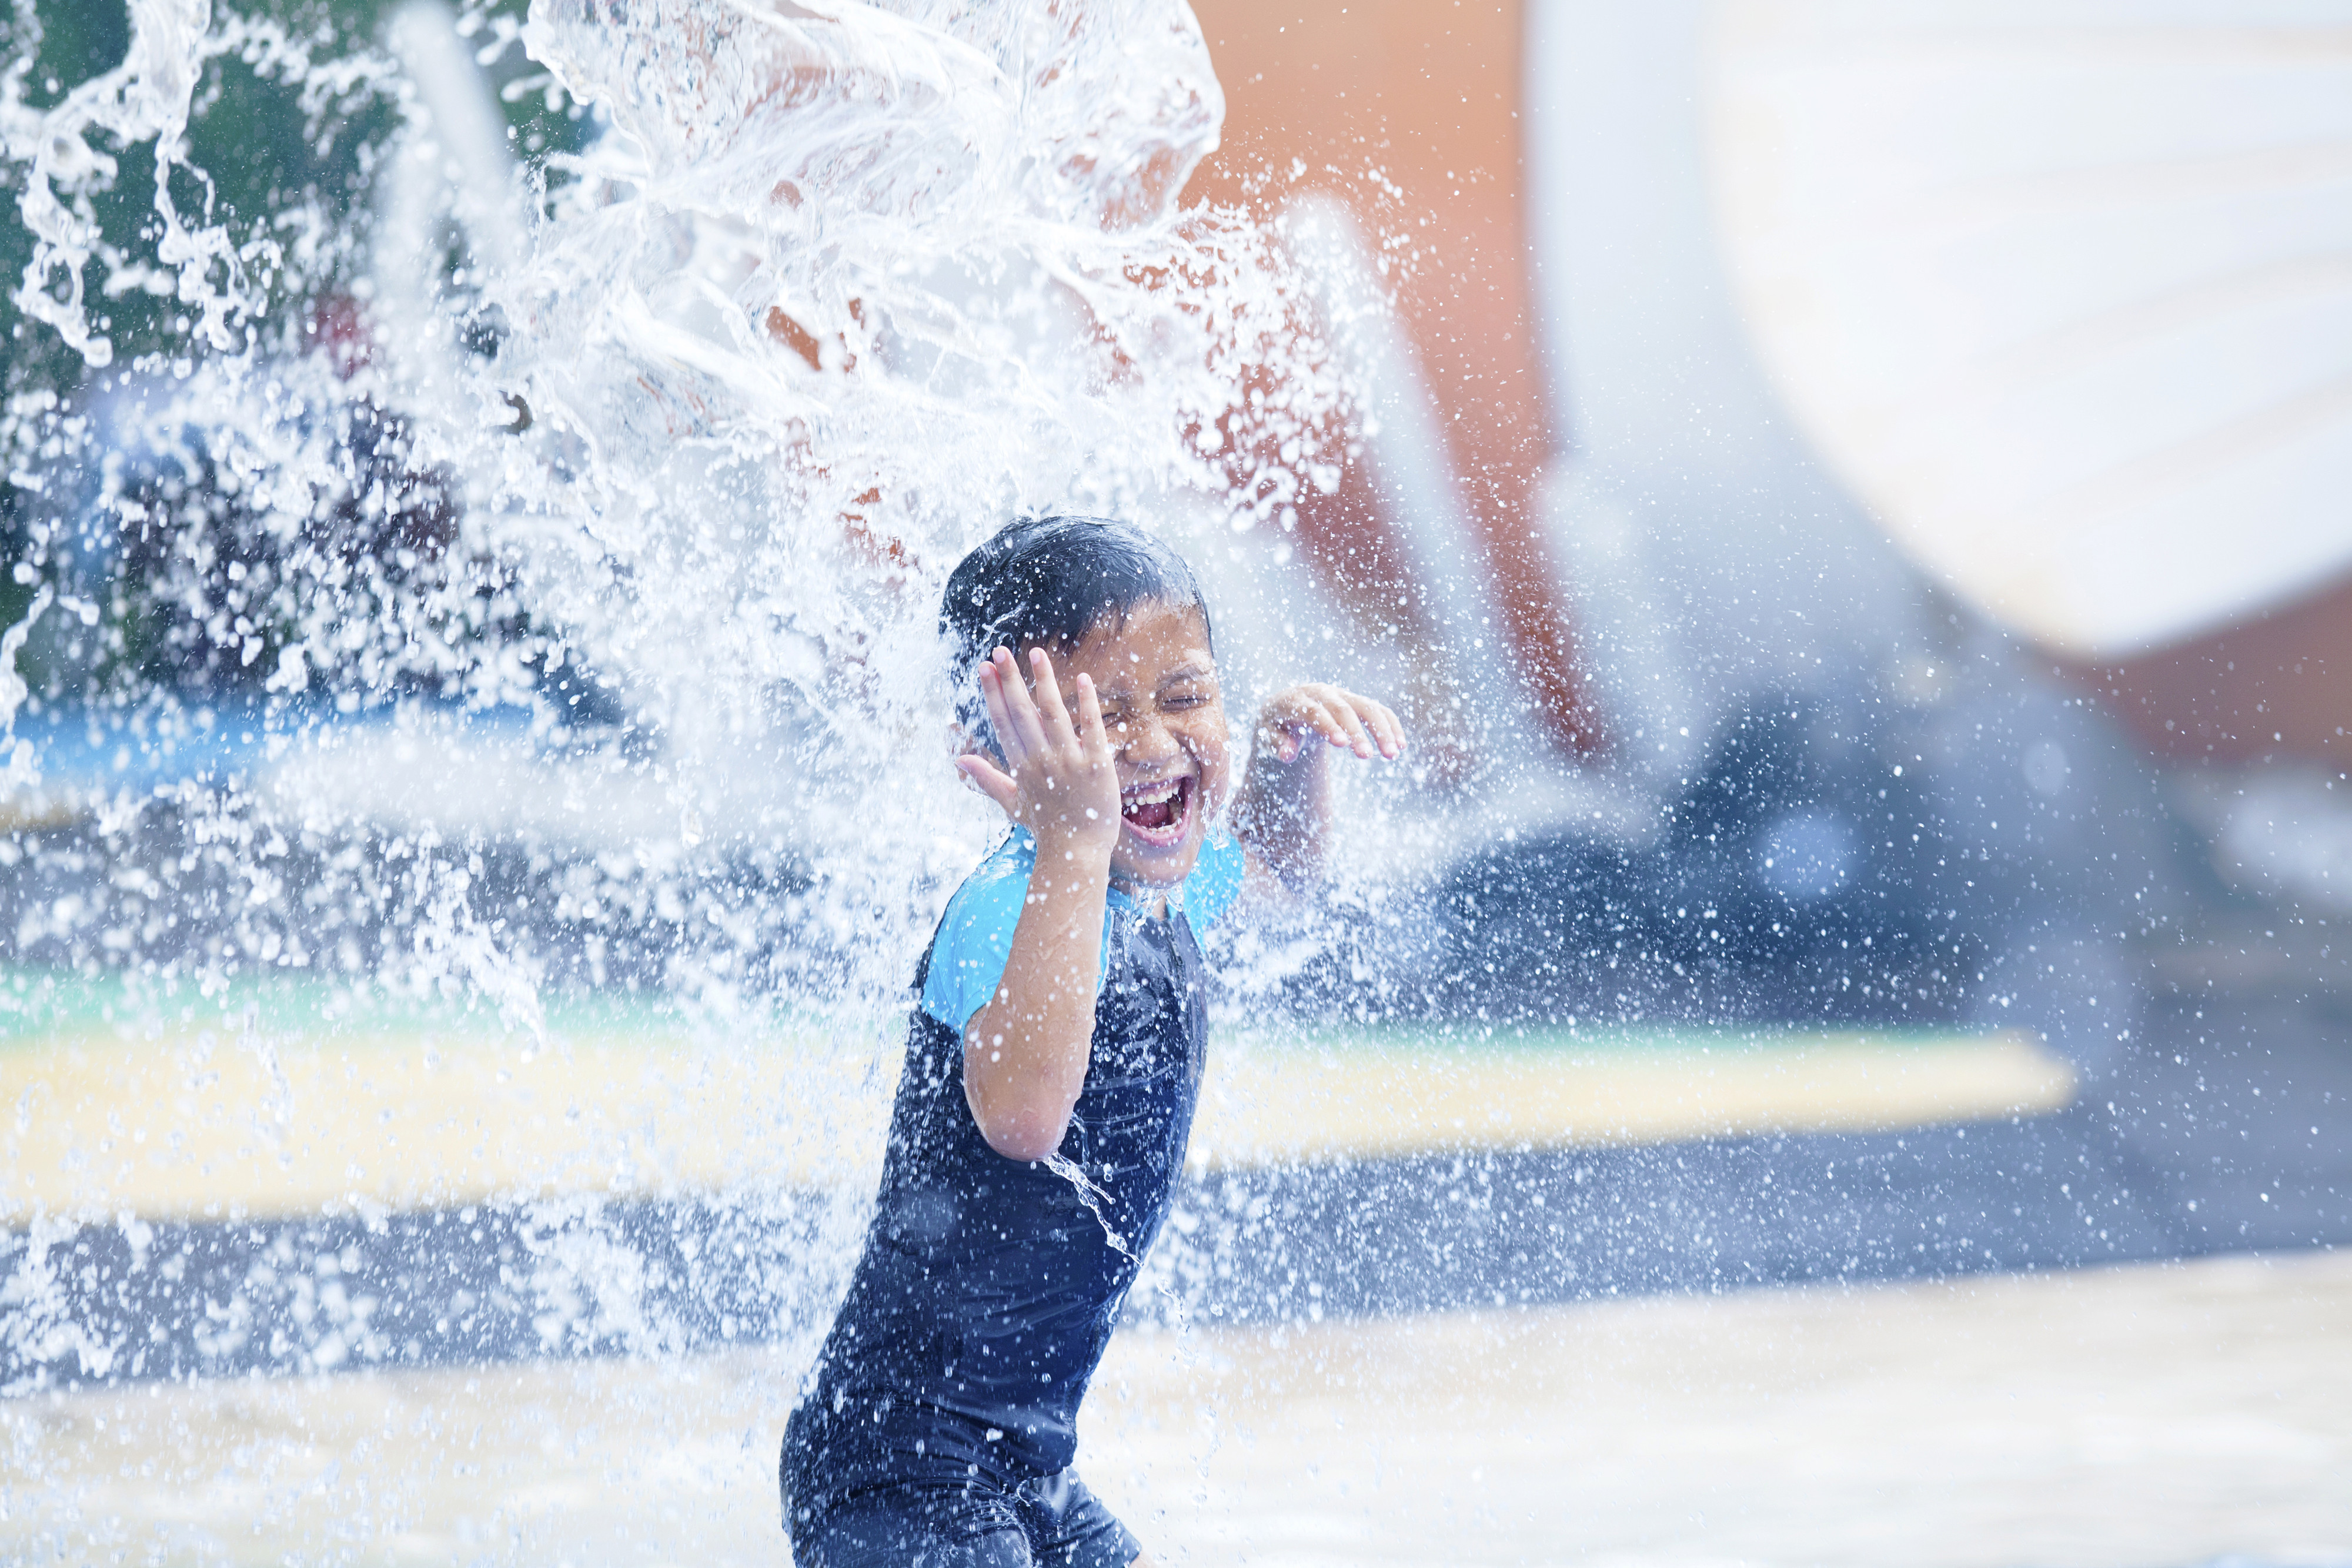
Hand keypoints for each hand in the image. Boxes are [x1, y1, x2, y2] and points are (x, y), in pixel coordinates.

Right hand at [956, 646, 1121, 859]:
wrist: (1079, 852)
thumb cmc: (1046, 827)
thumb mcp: (1011, 803)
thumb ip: (987, 778)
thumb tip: (959, 759)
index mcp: (1021, 767)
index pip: (1004, 722)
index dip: (993, 693)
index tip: (985, 667)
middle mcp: (1041, 761)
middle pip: (1022, 713)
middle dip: (1010, 679)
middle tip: (1000, 651)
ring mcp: (1069, 762)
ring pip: (1054, 714)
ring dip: (1044, 681)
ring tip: (1036, 653)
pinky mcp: (1097, 766)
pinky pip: (1091, 730)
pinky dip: (1087, 704)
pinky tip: (1083, 680)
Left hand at [1255, 683, 1404, 764]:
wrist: (1287, 707)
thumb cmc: (1276, 725)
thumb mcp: (1267, 735)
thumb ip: (1277, 744)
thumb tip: (1287, 754)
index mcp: (1296, 699)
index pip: (1314, 711)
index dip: (1328, 726)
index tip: (1342, 744)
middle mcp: (1321, 693)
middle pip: (1343, 709)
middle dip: (1357, 732)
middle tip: (1366, 756)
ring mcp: (1341, 695)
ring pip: (1367, 707)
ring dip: (1382, 730)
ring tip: (1393, 754)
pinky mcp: (1356, 702)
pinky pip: (1378, 710)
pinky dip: (1390, 725)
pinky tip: (1401, 745)